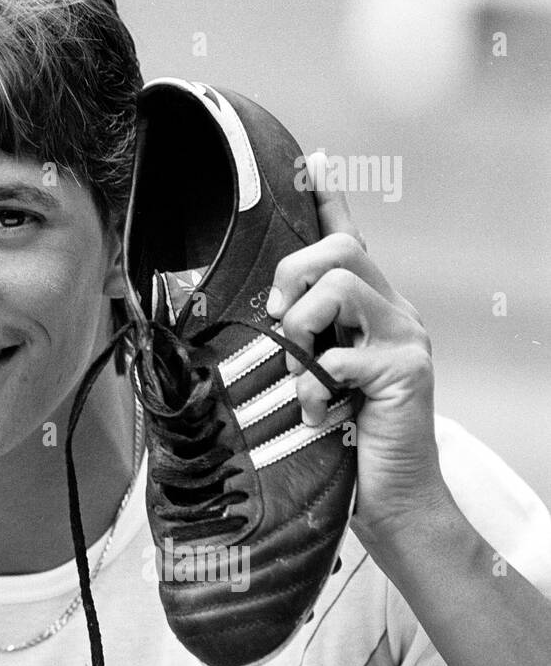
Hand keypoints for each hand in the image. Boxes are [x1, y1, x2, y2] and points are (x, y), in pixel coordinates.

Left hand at [265, 152, 447, 545]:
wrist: (392, 502)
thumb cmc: (344, 441)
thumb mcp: (312, 381)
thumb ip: (297, 343)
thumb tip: (258, 318)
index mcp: (369, 311)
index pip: (350, 241)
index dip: (328, 203)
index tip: (311, 163)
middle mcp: (395, 313)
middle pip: (341, 250)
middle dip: (295, 275)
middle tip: (281, 323)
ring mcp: (406, 339)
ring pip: (340, 285)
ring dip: (302, 329)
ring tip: (302, 376)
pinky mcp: (406, 371)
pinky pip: (338, 357)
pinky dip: (315, 391)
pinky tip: (321, 417)